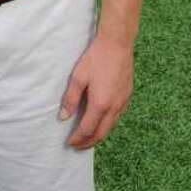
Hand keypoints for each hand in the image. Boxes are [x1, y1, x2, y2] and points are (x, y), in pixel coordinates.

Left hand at [59, 34, 134, 149]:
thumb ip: (70, 99)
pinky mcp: (127, 96)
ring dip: (99, 135)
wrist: (117, 44)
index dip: (78, 139)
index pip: (88, 130)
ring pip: (111, 127)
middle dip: (88, 143)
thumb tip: (63, 117)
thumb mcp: (78, 77)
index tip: (69, 143)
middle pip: (101, 134)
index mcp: (100, 104)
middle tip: (77, 146)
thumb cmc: (96, 58)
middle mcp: (114, 107)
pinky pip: (118, 117)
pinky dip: (108, 125)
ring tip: (88, 137)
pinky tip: (101, 122)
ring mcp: (123, 102)